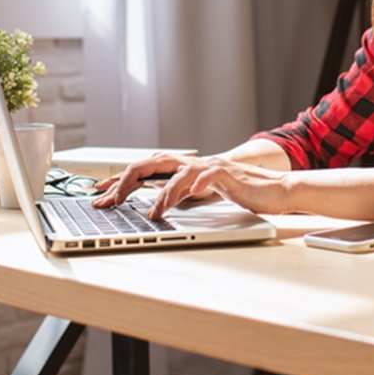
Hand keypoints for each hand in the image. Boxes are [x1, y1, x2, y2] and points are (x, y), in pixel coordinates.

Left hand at [93, 154, 292, 218]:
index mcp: (185, 169)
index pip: (146, 168)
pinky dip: (191, 187)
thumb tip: (154, 205)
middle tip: (108, 200)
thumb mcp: (203, 195)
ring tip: (151, 212)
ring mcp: (209, 166)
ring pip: (176, 172)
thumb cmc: (240, 193)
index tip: (99, 193)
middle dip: (126, 180)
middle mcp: (193, 164)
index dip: (120, 179)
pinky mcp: (226, 174)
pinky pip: (204, 177)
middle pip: (152, 162)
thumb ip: (181, 194)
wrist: (274, 190)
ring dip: (159, 193)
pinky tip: (182, 198)